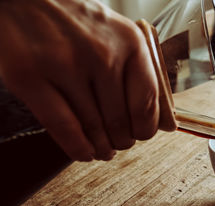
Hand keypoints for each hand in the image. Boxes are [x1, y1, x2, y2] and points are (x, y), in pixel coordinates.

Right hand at [0, 0, 172, 160]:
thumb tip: (159, 119)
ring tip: (102, 151)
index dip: (145, 129)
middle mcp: (102, 55)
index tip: (141, 134)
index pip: (147, 103)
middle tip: (118, 144)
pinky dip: (77, 148)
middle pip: (120, 121)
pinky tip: (83, 153)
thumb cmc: (75, 20)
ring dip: (100, 148)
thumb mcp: (116, 34)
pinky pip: (64, 127)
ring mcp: (65, 65)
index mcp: (130, 43)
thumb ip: (136, 70)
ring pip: (93, 128)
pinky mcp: (30, 77)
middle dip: (122, 141)